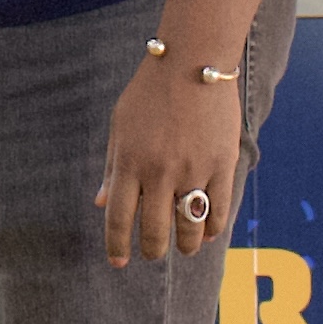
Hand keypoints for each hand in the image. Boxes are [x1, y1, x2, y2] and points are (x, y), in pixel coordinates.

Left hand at [94, 52, 244, 268]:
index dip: (117, 247)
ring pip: (188, 228)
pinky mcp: (221, 164)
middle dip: (152, 250)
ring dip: (185, 246)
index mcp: (129, 161)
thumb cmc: (151, 92)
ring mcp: (192, 169)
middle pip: (154, 231)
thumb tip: (100, 203)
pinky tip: (208, 234)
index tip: (118, 263)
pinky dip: (213, 229)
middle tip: (153, 254)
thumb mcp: (121, 126)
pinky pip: (218, 210)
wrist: (193, 61)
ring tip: (184, 249)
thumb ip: (113, 167)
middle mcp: (159, 171)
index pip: (119, 219)